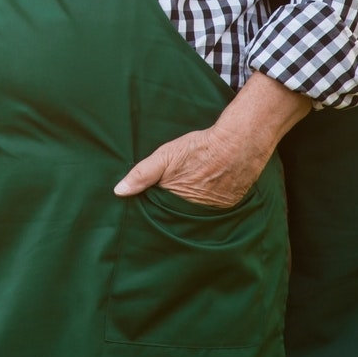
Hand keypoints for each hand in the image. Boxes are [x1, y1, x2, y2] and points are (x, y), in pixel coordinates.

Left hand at [113, 74, 307, 208]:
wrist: (238, 142)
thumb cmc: (199, 147)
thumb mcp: (165, 156)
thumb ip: (142, 174)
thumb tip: (119, 192)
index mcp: (177, 199)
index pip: (162, 211)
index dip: (158, 206)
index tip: (152, 204)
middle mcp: (197, 209)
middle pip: (181, 214)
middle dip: (176, 209)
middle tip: (176, 195)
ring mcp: (215, 208)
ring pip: (199, 212)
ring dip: (195, 207)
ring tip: (194, 192)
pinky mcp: (231, 204)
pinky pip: (217, 209)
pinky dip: (212, 203)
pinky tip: (210, 189)